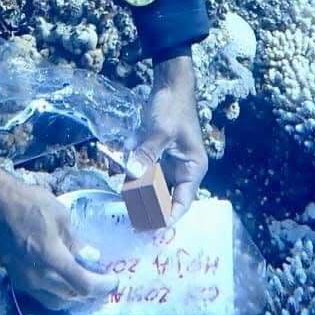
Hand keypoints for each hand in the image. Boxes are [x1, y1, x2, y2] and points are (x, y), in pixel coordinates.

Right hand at [0, 161, 112, 309]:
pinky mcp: (15, 278)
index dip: (102, 286)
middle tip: (102, 284)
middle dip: (90, 294)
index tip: (113, 281)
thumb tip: (90, 257)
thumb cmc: (29, 203)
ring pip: (54, 301)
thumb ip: (76, 241)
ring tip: (85, 287)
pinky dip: (56, 294)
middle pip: (70, 297)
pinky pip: (40, 295)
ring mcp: (25, 280)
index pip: (83, 285)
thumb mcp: (60, 216)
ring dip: (72, 297)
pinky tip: (62, 282)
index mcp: (52, 259)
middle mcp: (38, 276)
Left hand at [128, 56, 207, 221]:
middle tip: (130, 221)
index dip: (167, 218)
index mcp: (193, 169)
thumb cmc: (173, 108)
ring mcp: (170, 164)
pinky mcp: (158, 157)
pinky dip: (135, 178)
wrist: (170, 85)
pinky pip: (146, 174)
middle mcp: (184, 171)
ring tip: (124, 205)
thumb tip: (132, 173)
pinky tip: (122, 181)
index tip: (149, 229)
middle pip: (167, 199)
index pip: (183, 203)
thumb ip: (147, 153)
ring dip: (140, 194)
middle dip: (150, 209)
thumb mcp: (160, 131)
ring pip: (154, 188)